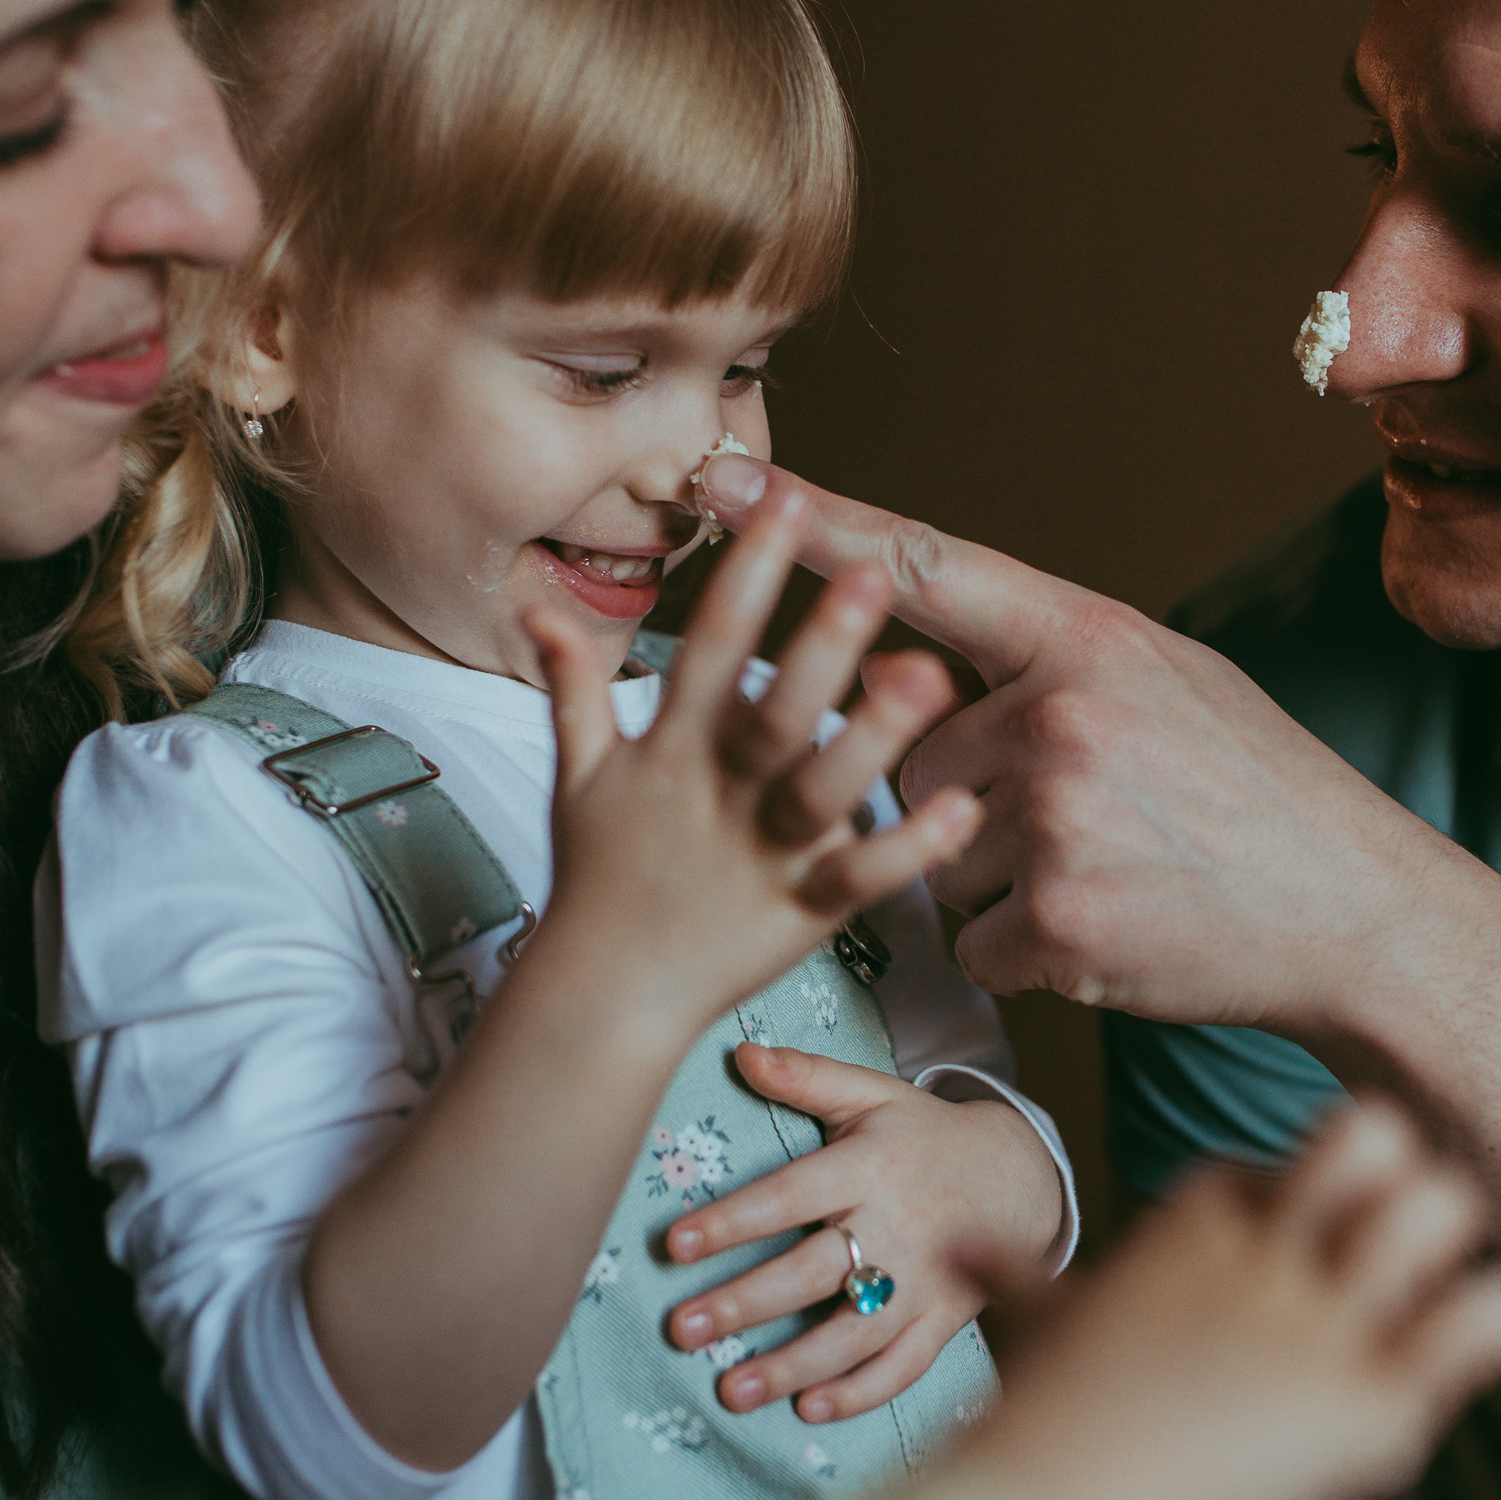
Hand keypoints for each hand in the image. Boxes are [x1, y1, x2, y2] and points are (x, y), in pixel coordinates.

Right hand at [520, 486, 981, 1041]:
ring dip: (875, 738)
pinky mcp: (802, 914)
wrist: (604, 996)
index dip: (746, 577)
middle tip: (869, 578)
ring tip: (929, 679)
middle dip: (819, 645)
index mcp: (672, 751)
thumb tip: (541, 613)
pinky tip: (960, 810)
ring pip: (823, 791)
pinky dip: (909, 849)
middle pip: (772, 713)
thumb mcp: (577, 777)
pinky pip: (861, 879)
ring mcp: (762, 856)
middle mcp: (719, 796)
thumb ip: (572, 689)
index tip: (780, 503)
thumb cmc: (599, 880)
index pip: (712, 648)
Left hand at [661, 1045, 1065, 1419]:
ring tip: (730, 1390)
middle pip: (813, 1273)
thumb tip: (739, 1051)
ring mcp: (924, 1282)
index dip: (734, 1221)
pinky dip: (858, 1394)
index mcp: (870, 1168)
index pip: (790, 1197)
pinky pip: (902, 1368)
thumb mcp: (872, 1094)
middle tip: (682, 1329)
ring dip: (790, 1367)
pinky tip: (807, 1410)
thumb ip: (807, 1076)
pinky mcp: (943, 1321)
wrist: (1018, 1176)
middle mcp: (896, 1229)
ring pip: (852, 1335)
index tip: (675, 1244)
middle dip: (745, 1304)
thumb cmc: (923, 1135)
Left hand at [693, 454, 1429, 1029]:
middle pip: (918, 755)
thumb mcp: (1170, 680)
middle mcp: (1061, 714)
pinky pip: (975, 939)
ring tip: (1112, 872)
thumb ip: (1050, 662)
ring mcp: (1058, 818)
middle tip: (1088, 818)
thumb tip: (930, 672)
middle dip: (970, 799)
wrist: (1356, 915)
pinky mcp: (1057, 921)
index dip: (815, 529)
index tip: (720, 492)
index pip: (923, 568)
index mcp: (1088, 636)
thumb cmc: (1259, 797)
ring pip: (938, 854)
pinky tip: (1110, 931)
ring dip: (1000, 879)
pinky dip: (1028, 953)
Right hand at [977, 1098, 1500, 1499]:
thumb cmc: (1052, 1425)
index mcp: (1194, 1228)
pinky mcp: (1373, 1399)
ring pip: (1437, 1206)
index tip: (1296, 1250)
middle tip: (1399, 1238)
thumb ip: (1014, 1279)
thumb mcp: (1038, 1329)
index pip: (1269, 1166)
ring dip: (1456, 1235)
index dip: (1297, 1200)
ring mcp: (1323, 1321)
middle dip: (1397, 1173)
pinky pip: (1482, 1322)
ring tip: (1453, 1281)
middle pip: (1369, 1136)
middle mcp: (1268, 1255)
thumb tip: (954, 1246)